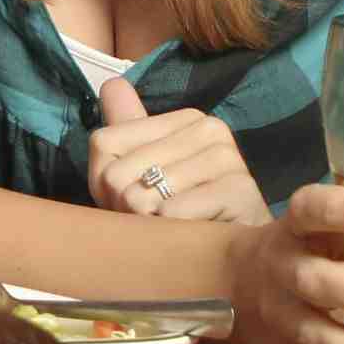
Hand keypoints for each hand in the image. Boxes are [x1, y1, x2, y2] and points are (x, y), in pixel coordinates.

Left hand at [87, 79, 269, 223]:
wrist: (236, 260)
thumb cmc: (182, 216)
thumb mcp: (142, 173)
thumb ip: (124, 131)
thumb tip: (113, 83)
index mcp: (186, 118)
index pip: (103, 143)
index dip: (103, 183)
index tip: (131, 198)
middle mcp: (210, 128)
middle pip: (117, 172)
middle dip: (123, 208)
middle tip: (154, 221)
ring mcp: (229, 157)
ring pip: (141, 196)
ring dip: (145, 226)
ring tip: (172, 231)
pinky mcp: (240, 191)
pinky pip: (171, 212)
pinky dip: (168, 234)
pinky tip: (189, 236)